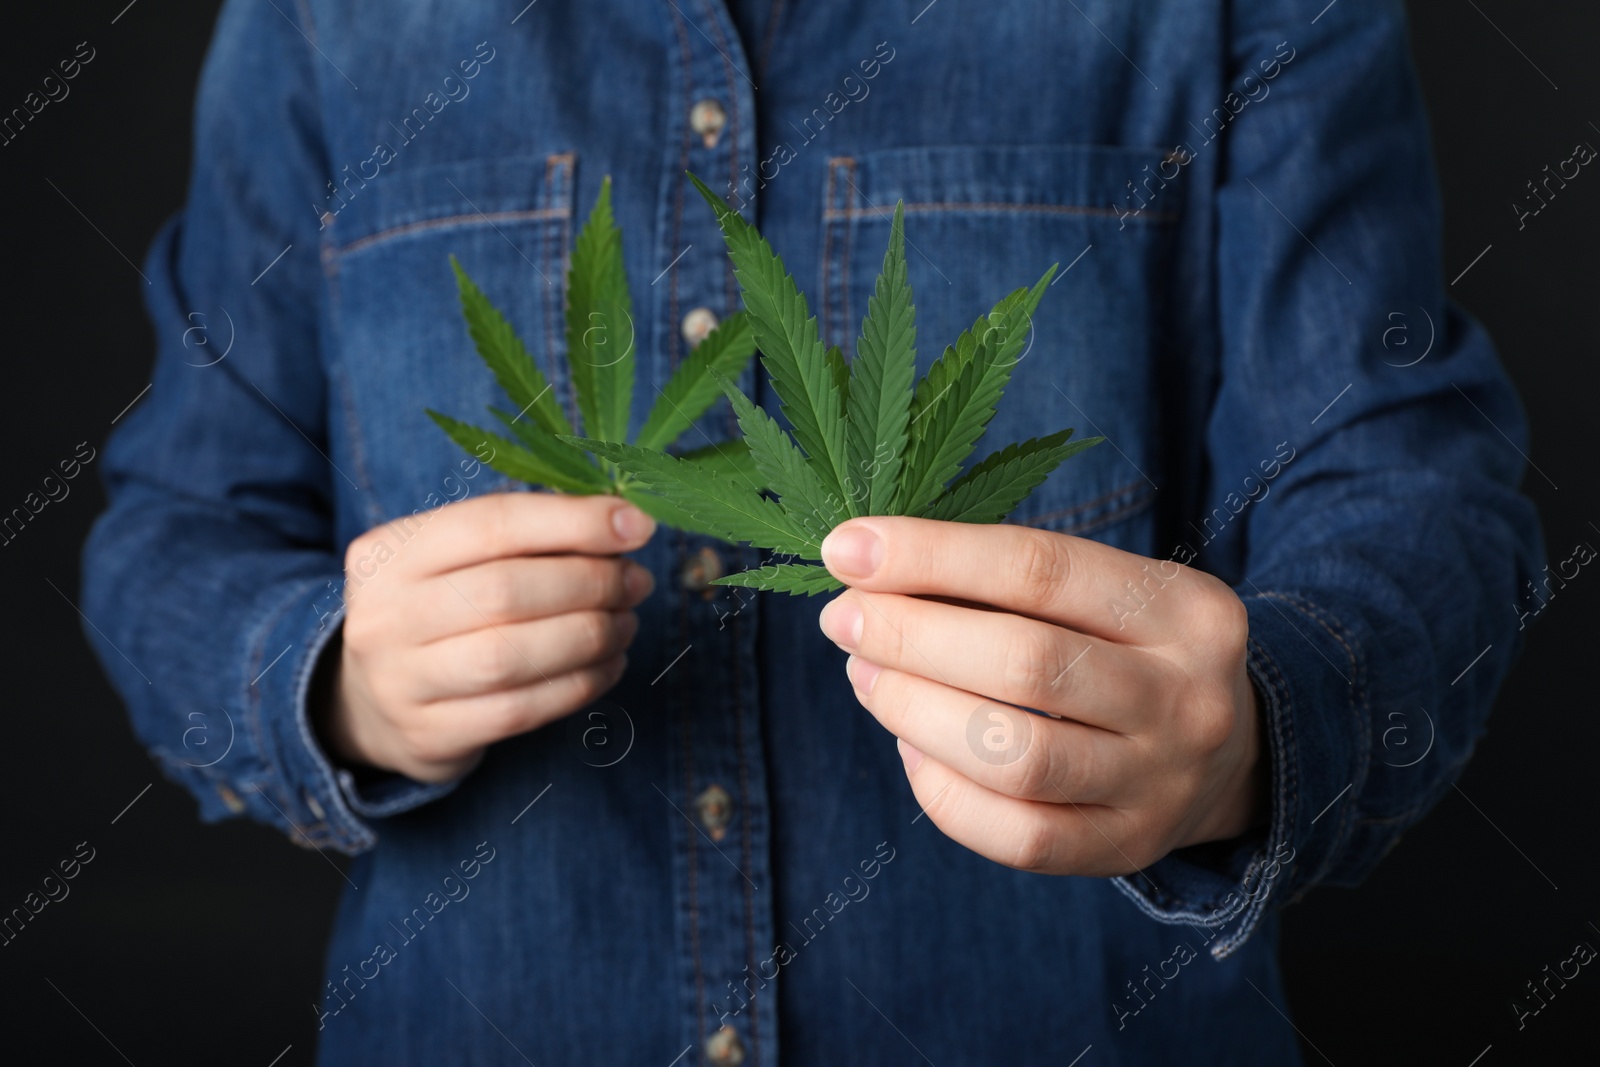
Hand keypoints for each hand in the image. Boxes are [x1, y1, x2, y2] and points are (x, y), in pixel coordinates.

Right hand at [315, 492, 655, 782]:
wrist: (372, 703)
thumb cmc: (440, 612)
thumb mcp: (458, 561)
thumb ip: (527, 537)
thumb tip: (624, 522)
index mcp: (390, 552)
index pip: (492, 523)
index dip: (573, 522)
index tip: (636, 525)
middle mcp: (383, 615)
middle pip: (504, 591)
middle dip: (589, 583)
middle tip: (636, 582)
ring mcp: (400, 681)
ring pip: (513, 655)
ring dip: (590, 636)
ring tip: (625, 623)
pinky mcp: (430, 735)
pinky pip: (522, 710)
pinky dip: (579, 684)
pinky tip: (609, 664)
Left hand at [816, 517, 1265, 875]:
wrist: (1230, 755)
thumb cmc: (1127, 649)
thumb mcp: (1103, 594)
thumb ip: (1003, 579)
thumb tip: (866, 565)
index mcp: (1183, 606)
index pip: (1040, 567)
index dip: (933, 555)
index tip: (848, 547)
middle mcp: (1187, 696)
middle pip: (1025, 662)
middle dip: (910, 636)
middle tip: (843, 620)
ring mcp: (1162, 782)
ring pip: (1016, 755)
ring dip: (913, 710)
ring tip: (865, 676)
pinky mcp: (1128, 849)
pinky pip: (1016, 835)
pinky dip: (941, 789)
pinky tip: (909, 745)